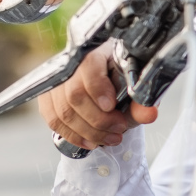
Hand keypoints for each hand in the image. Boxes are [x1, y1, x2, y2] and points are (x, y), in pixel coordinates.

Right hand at [37, 42, 157, 150]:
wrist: (105, 83)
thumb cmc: (121, 83)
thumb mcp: (136, 90)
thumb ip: (142, 102)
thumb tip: (150, 114)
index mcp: (96, 52)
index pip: (89, 66)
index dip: (98, 88)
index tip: (111, 106)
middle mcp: (70, 66)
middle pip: (76, 95)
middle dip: (99, 119)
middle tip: (119, 129)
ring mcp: (55, 83)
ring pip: (64, 112)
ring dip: (90, 132)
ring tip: (111, 138)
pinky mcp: (46, 98)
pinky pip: (54, 121)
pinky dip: (74, 136)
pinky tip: (91, 142)